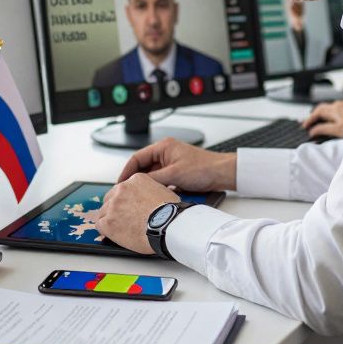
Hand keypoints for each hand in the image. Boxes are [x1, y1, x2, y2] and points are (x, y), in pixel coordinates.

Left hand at [95, 174, 180, 253]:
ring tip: (120, 228)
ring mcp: (114, 205)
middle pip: (110, 198)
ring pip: (104, 211)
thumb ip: (149, 190)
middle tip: (122, 218)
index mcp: (135, 180)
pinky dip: (105, 230)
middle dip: (115, 208)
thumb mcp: (163, 191)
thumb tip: (148, 197)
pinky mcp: (108, 222)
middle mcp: (122, 189)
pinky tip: (112, 233)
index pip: (122, 188)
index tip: (127, 206)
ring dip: (110, 219)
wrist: (168, 226)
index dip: (124, 200)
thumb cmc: (170, 213)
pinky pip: (99, 224)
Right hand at [117, 137, 235, 191]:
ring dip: (145, 184)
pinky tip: (152, 196)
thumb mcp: (174, 174)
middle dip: (134, 179)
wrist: (221, 174)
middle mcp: (165, 153)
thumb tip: (138, 185)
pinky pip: (160, 180)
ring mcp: (170, 163)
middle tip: (127, 191)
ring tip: (137, 196)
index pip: (137, 158)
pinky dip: (155, 187)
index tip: (120, 183)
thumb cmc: (204, 168)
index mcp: (163, 147)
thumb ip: (154, 179)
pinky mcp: (176, 172)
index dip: (126, 171)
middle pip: (143, 167)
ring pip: (151, 175)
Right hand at [301, 98, 342, 138]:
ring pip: (331, 107)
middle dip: (314, 115)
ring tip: (319, 121)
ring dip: (323, 113)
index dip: (309, 119)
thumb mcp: (337, 131)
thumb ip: (323, 129)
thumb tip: (312, 131)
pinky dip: (332, 113)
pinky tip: (335, 117)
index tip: (304, 127)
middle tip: (308, 124)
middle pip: (323, 108)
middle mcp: (340, 104)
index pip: (317, 112)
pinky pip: (339, 107)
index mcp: (335, 109)